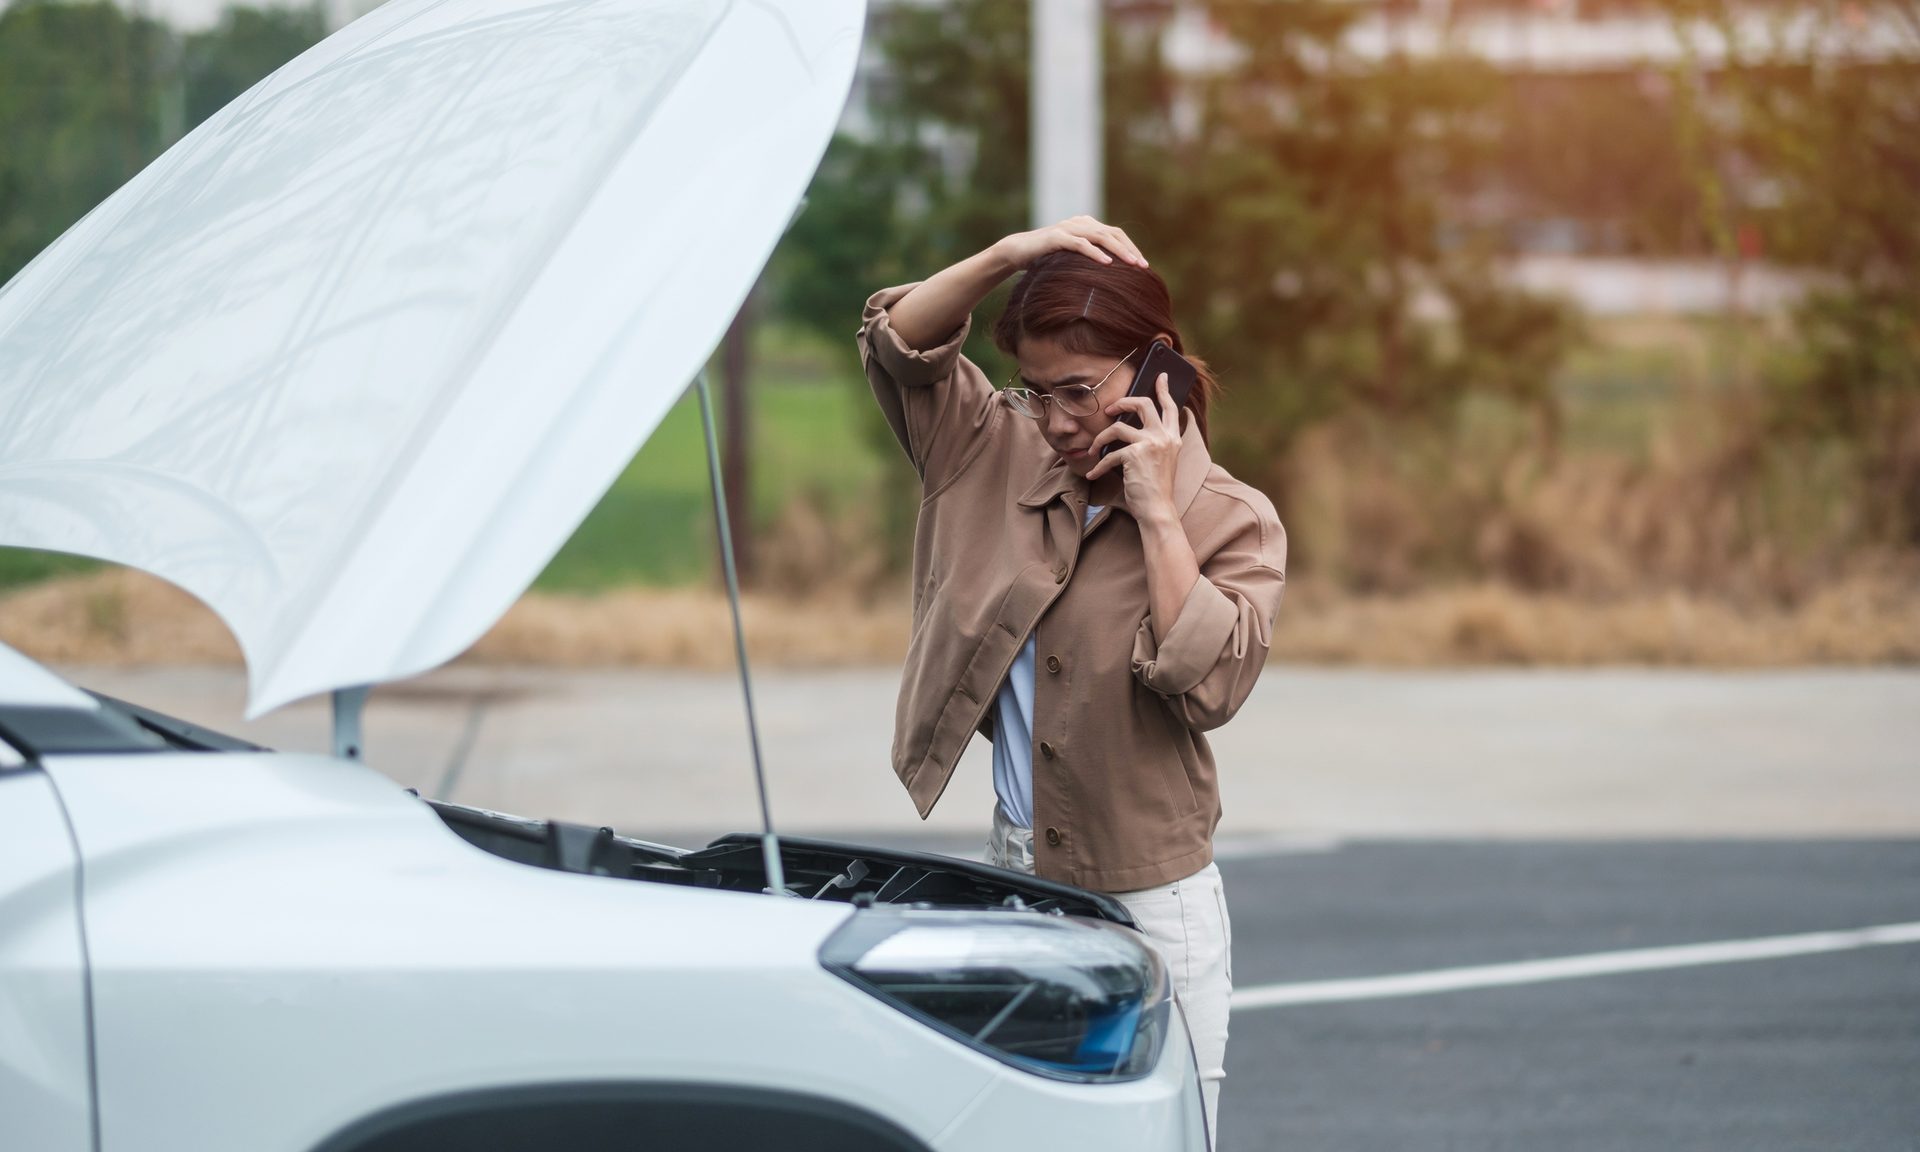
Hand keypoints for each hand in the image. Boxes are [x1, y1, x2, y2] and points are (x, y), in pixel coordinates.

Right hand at [992, 216, 1148, 271]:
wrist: (1016, 252)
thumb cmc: (1044, 258)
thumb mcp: (1071, 259)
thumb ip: (1088, 261)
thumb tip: (1110, 279)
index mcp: (1086, 225)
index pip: (1114, 234)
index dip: (1131, 248)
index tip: (1143, 266)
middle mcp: (1079, 222)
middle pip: (1112, 233)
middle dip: (1130, 250)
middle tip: (1144, 266)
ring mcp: (1068, 228)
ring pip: (1100, 236)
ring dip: (1119, 251)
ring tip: (1132, 264)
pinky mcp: (1056, 237)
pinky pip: (1080, 244)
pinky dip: (1095, 253)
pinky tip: (1107, 264)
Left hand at [1084, 372, 1181, 522]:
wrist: (1157, 510)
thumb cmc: (1156, 489)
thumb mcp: (1162, 460)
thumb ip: (1154, 442)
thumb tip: (1131, 428)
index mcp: (1173, 438)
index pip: (1170, 407)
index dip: (1163, 389)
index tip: (1159, 376)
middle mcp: (1163, 437)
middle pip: (1142, 404)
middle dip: (1122, 402)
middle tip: (1110, 410)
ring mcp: (1149, 444)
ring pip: (1117, 428)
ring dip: (1100, 439)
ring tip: (1092, 451)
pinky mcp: (1134, 455)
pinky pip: (1108, 455)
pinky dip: (1098, 466)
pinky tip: (1093, 475)